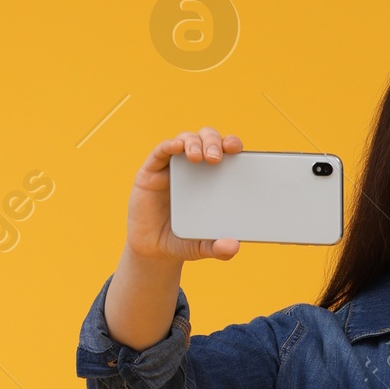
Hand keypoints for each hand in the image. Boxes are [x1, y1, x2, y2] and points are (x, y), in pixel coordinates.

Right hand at [124, 129, 244, 262]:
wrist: (152, 249)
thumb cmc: (182, 241)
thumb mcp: (201, 247)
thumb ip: (217, 248)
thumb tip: (234, 247)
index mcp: (213, 179)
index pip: (226, 153)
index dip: (231, 145)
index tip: (237, 149)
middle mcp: (194, 167)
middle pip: (207, 139)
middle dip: (213, 142)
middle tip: (216, 158)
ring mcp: (173, 166)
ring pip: (186, 139)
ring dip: (194, 142)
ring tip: (197, 156)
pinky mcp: (152, 170)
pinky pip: (161, 151)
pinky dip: (169, 145)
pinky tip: (176, 147)